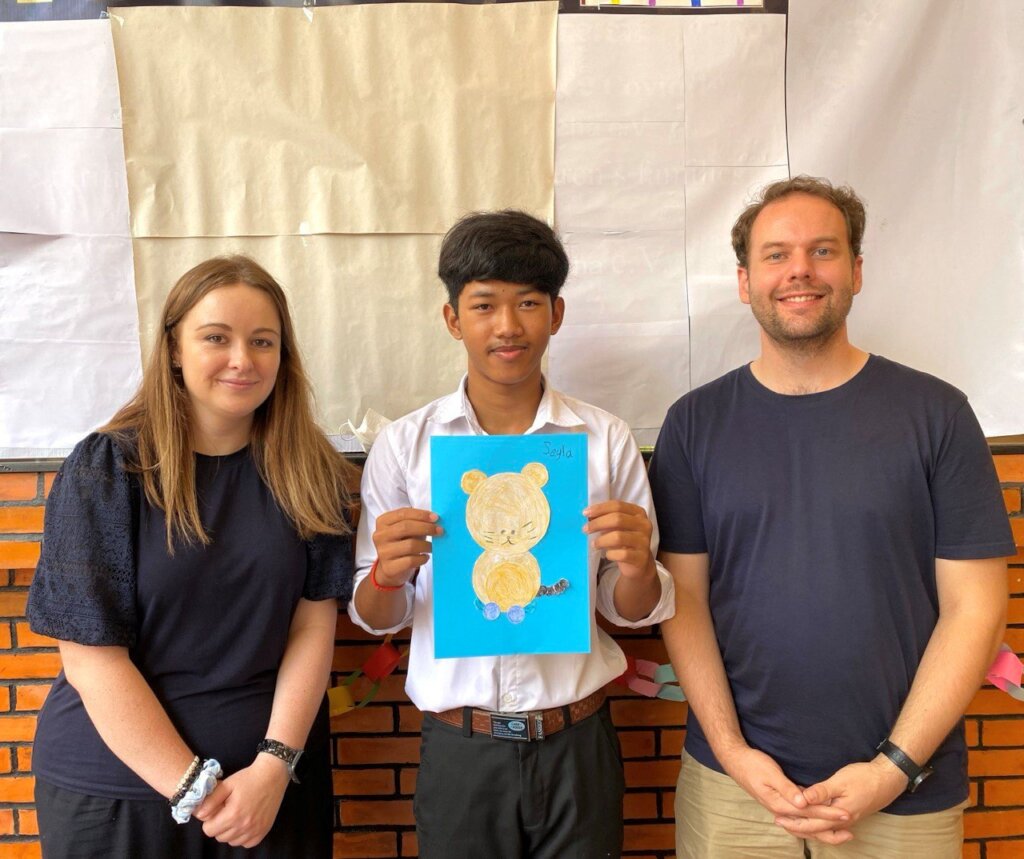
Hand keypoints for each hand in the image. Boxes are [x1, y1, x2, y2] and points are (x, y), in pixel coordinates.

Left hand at [194, 755, 289, 847]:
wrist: (272, 775)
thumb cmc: (248, 778)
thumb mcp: (226, 785)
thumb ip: (210, 801)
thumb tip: (199, 815)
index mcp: (233, 814)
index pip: (209, 830)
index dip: (210, 820)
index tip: (217, 810)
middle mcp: (244, 826)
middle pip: (219, 837)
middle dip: (220, 825)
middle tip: (227, 811)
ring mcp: (255, 830)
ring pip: (232, 841)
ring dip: (231, 832)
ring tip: (237, 816)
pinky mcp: (263, 831)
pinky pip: (246, 843)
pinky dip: (243, 836)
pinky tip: (246, 822)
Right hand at [371, 507, 441, 586]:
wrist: (390, 568)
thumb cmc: (402, 543)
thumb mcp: (405, 530)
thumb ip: (416, 521)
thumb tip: (436, 519)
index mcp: (383, 522)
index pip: (403, 513)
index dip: (421, 514)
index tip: (436, 517)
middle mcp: (380, 536)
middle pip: (406, 527)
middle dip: (426, 528)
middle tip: (440, 531)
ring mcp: (383, 552)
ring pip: (410, 545)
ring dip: (426, 545)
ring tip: (432, 547)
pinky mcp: (389, 567)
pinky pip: (411, 561)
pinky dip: (422, 558)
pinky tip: (425, 557)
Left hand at [583, 500, 654, 579]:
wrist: (640, 562)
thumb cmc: (625, 540)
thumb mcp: (618, 527)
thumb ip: (607, 519)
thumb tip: (588, 515)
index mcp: (639, 512)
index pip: (618, 505)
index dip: (600, 508)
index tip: (585, 513)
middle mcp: (644, 525)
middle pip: (618, 519)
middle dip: (598, 523)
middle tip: (585, 529)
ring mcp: (644, 541)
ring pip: (618, 537)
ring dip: (602, 540)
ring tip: (594, 544)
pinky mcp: (641, 557)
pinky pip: (621, 554)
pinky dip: (611, 554)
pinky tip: (607, 555)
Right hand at [717, 745, 851, 837]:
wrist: (736, 760)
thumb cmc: (753, 764)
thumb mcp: (770, 773)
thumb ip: (786, 788)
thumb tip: (802, 802)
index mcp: (779, 804)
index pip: (809, 812)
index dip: (828, 813)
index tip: (845, 813)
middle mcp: (781, 809)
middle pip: (808, 823)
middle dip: (829, 826)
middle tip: (850, 827)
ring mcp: (780, 806)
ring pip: (805, 822)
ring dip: (822, 825)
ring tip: (840, 828)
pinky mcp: (780, 801)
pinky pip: (800, 814)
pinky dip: (812, 817)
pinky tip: (820, 816)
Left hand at [774, 757, 906, 843]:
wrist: (889, 779)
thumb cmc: (864, 778)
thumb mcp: (840, 782)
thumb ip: (821, 791)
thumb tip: (802, 799)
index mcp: (838, 815)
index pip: (811, 822)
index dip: (794, 820)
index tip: (778, 816)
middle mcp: (843, 821)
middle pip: (816, 829)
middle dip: (797, 826)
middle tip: (779, 822)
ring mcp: (848, 819)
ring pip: (823, 828)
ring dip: (807, 826)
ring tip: (792, 823)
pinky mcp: (850, 814)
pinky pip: (831, 824)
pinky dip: (819, 823)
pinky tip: (814, 819)